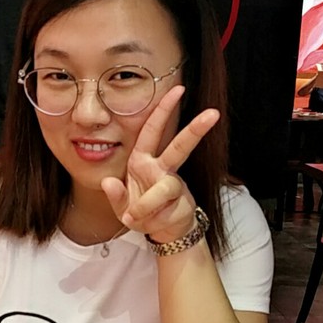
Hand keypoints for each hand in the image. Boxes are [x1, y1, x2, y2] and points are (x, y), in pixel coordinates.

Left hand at [101, 85, 219, 243]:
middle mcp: (161, 169)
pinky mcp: (183, 204)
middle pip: (181, 146)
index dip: (163, 110)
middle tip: (213, 113)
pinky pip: (166, 211)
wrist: (162, 233)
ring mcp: (175, 186)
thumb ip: (114, 196)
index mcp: (142, 161)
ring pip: (169, 186)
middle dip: (196, 129)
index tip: (178, 90)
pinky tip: (149, 224)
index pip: (152, 131)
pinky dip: (153, 221)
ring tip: (135, 216)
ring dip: (149, 203)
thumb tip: (108, 183)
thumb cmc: (140, 212)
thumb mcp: (120, 206)